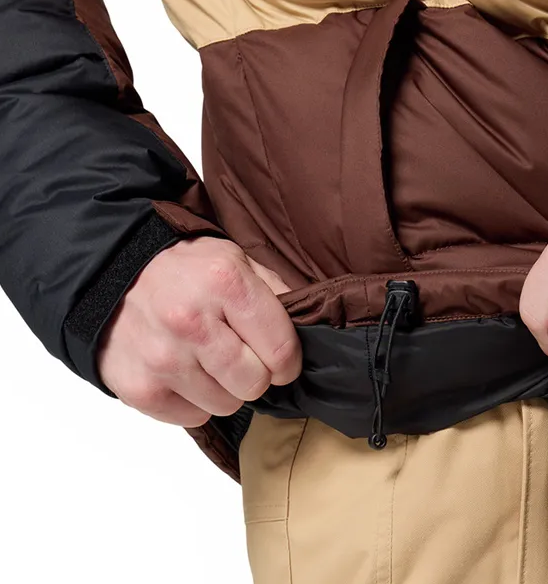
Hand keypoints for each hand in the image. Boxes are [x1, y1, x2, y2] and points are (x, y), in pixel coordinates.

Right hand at [97, 236, 302, 426]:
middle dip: (257, 373)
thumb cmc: (183, 267)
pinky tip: (186, 371)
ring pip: (226, 405)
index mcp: (225, 283)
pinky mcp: (139, 389)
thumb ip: (274, 291)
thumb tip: (309, 326)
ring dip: (226, 389)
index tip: (282, 358)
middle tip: (243, 357)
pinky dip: (195, 401)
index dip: (289, 360)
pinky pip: (192, 417)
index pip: (281, 348)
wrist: (109, 272)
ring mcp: (162, 358)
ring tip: (210, 361)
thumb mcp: (235, 259)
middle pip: (255, 383)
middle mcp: (191, 322)